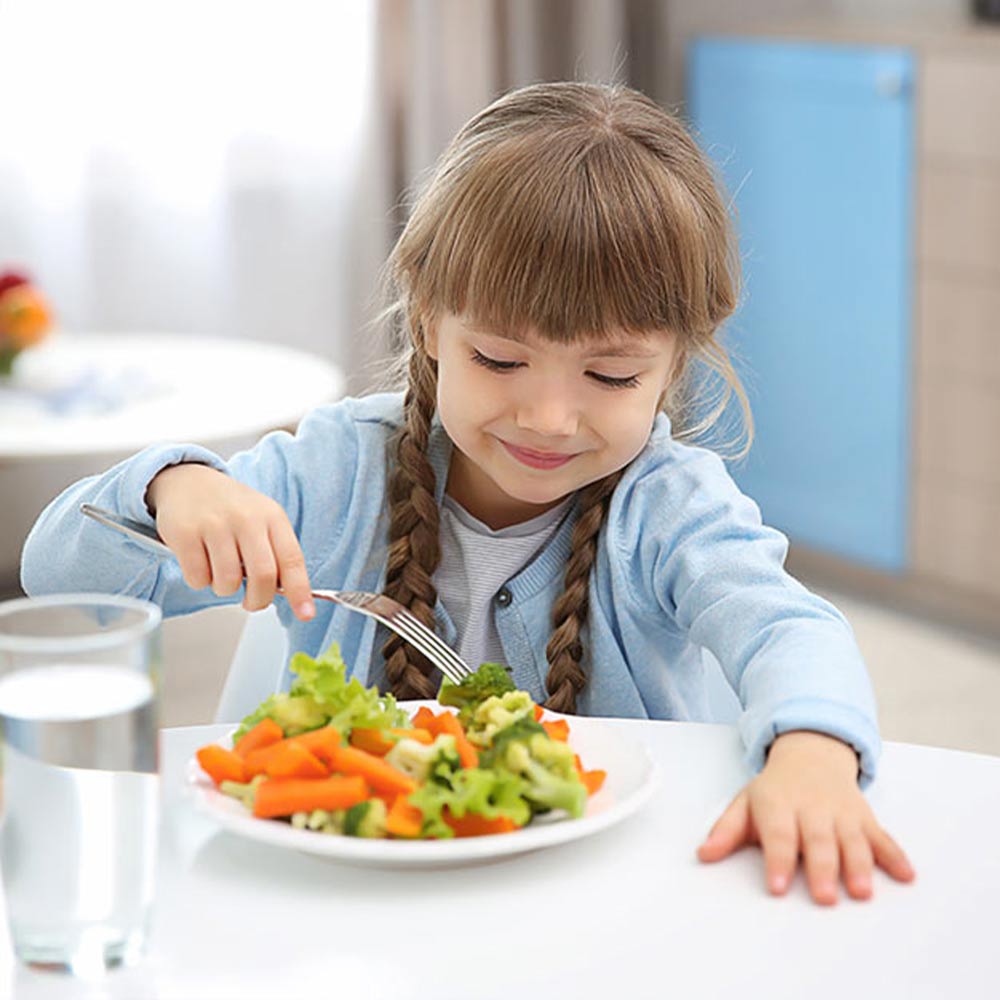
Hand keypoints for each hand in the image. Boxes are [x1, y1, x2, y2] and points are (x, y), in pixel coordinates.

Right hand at [146, 463, 315, 620]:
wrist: (188, 481)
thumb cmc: (231, 509)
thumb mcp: (262, 520)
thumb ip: (276, 554)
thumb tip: (293, 597)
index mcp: (272, 517)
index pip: (292, 559)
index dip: (300, 591)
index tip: (305, 613)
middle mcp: (246, 519)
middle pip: (263, 576)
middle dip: (259, 600)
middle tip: (252, 603)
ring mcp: (215, 524)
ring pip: (228, 583)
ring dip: (225, 589)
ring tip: (221, 572)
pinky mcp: (186, 533)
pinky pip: (198, 578)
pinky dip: (200, 581)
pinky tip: (201, 562)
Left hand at [697, 730, 914, 904]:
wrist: (811, 753)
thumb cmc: (775, 790)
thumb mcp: (745, 802)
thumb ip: (726, 830)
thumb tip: (703, 854)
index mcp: (778, 803)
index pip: (777, 834)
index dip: (777, 860)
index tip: (776, 887)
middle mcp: (811, 808)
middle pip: (818, 840)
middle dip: (821, 868)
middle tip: (824, 897)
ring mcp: (841, 812)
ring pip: (852, 839)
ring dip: (860, 865)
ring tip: (862, 891)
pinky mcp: (864, 817)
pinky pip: (881, 836)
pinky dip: (895, 855)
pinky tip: (907, 874)